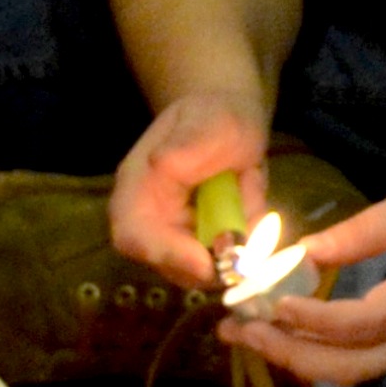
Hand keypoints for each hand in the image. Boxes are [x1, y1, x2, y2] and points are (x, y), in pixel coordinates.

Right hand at [107, 91, 276, 284]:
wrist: (231, 119)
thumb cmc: (212, 115)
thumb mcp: (205, 119)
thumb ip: (187, 142)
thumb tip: (162, 164)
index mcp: (137, 190)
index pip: (134, 237)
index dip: (165, 256)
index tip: (205, 263)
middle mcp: (152, 221)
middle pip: (169, 266)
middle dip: (210, 266)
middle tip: (246, 253)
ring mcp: (179, 238)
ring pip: (203, 271)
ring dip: (235, 252)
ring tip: (250, 200)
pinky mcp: (204, 246)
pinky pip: (228, 262)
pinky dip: (250, 246)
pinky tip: (252, 204)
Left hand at [226, 171, 385, 378]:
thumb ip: (360, 231)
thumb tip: (302, 253)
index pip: (361, 324)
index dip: (312, 320)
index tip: (270, 301)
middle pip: (350, 367)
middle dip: (288, 354)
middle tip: (237, 329)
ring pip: (354, 371)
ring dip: (297, 359)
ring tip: (249, 334)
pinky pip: (363, 359)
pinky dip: (319, 352)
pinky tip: (286, 332)